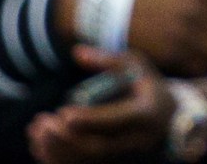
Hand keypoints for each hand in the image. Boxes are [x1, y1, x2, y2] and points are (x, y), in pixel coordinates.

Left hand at [27, 49, 172, 163]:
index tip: (64, 113)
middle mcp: (136, 140)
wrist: (171, 120)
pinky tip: (40, 146)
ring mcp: (124, 156)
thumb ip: (108, 60)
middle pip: (98, 148)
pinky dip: (59, 160)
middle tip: (42, 124)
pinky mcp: (113, 162)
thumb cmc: (149, 87)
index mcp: (145, 114)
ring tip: (36, 132)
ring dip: (58, 150)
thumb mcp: (136, 66)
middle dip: (67, 138)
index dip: (89, 120)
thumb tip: (77, 53)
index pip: (115, 121)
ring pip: (89, 161)